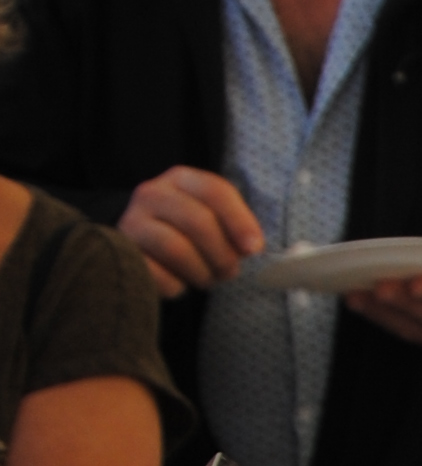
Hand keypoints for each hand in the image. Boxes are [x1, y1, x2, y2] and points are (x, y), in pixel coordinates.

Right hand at [120, 167, 262, 294]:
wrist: (137, 248)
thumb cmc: (183, 234)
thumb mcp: (208, 220)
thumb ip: (231, 226)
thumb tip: (251, 246)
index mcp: (180, 179)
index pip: (215, 191)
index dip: (240, 221)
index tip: (254, 249)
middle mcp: (152, 194)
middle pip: (199, 221)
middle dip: (222, 254)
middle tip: (229, 271)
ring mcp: (132, 222)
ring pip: (177, 249)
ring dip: (201, 272)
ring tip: (206, 278)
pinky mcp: (123, 253)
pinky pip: (158, 275)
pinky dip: (177, 286)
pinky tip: (179, 283)